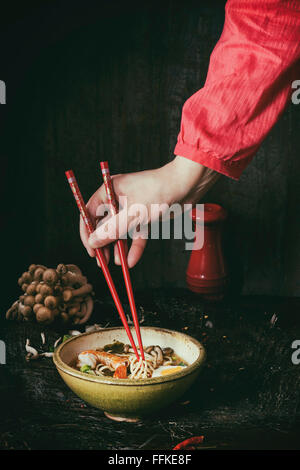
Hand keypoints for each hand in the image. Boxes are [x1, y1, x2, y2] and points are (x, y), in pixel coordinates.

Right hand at [80, 156, 219, 266]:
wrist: (187, 185)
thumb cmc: (159, 190)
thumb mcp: (133, 213)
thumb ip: (112, 229)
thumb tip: (93, 242)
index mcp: (109, 190)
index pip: (89, 212)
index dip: (87, 232)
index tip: (90, 249)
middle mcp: (118, 198)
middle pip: (104, 223)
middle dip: (103, 243)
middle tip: (101, 261)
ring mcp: (133, 207)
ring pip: (121, 231)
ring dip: (118, 248)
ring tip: (116, 263)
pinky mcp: (146, 216)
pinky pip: (136, 234)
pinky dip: (135, 247)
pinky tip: (131, 261)